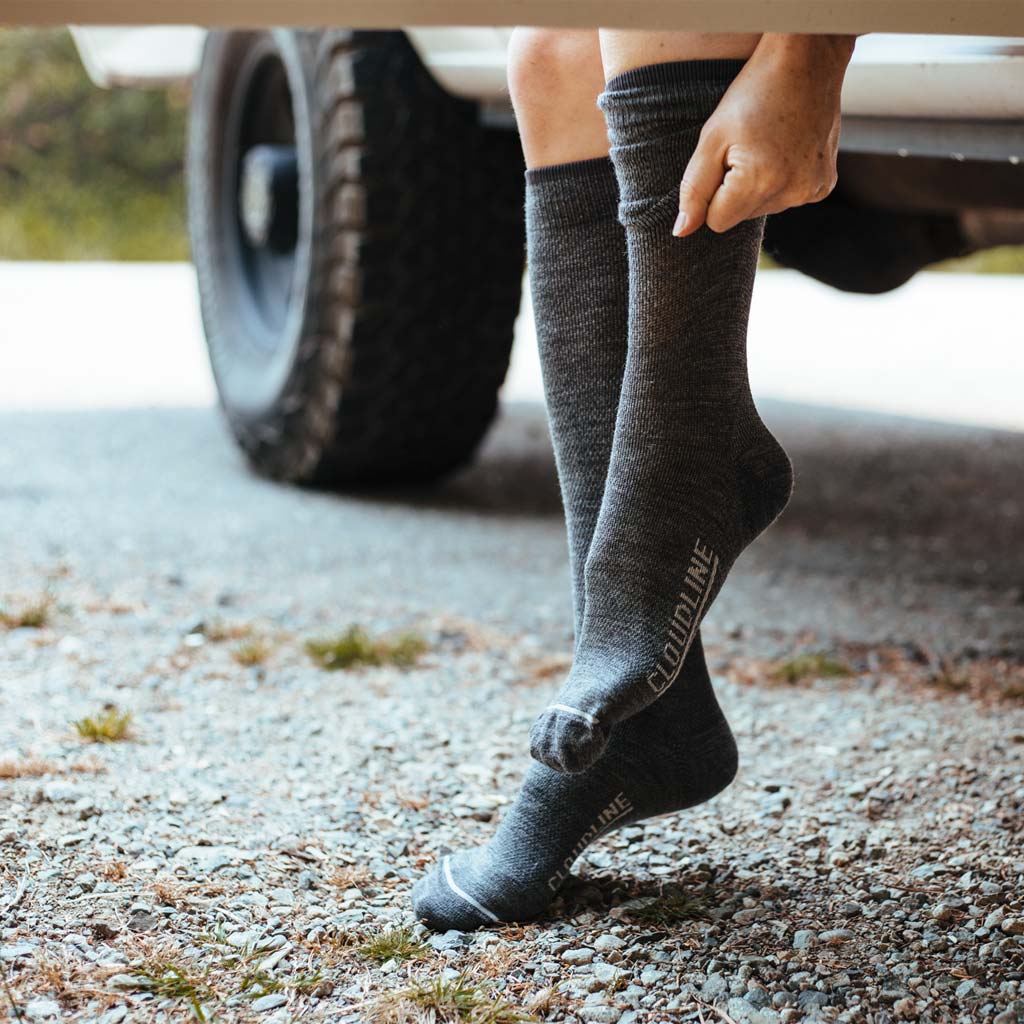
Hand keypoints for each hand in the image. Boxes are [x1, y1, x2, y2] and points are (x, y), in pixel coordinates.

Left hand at [673, 34, 855, 236]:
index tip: (723, 161)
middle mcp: (790, 192)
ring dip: (758, 185)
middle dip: (735, 189)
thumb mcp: (712, 138)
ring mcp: (811, 191)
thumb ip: (693, 189)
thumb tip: (681, 231)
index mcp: (759, 182)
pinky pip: (787, 198)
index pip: (716, 222)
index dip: (712, 194)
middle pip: (740, 217)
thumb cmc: (754, 93)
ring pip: (763, 209)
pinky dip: (782, 181)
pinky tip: (787, 150)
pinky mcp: (823, 185)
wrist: (807, 60)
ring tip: (768, 145)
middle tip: (748, 146)